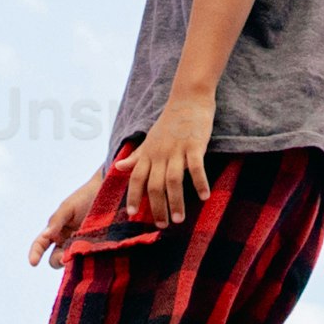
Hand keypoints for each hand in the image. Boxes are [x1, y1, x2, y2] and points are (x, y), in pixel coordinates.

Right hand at [24, 158, 138, 269]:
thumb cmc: (85, 197)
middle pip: (55, 259)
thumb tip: (45, 235)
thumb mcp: (68, 207)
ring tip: (81, 252)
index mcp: (55, 231)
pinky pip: (87, 260)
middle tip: (65, 257)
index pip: (40, 245)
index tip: (33, 263)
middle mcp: (66, 241)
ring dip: (73, 262)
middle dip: (58, 260)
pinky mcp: (95, 249)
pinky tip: (90, 255)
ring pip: (71, 262)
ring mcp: (80, 247)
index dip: (35, 254)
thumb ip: (56, 220)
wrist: (109, 192)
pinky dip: (86, 261)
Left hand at [119, 85, 218, 230]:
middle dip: (157, 207)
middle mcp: (160, 154)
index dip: (132, 196)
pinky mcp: (194, 145)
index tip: (132, 214)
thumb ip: (136, 157)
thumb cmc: (170, 122)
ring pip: (173, 181)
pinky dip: (200, 183)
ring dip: (176, 202)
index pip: (136, 179)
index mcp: (148, 153)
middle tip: (162, 225)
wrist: (188, 98)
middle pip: (154, 186)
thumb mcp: (149, 140)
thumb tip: (117, 169)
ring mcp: (177, 150)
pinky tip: (205, 197)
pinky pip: (196, 167)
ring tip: (179, 219)